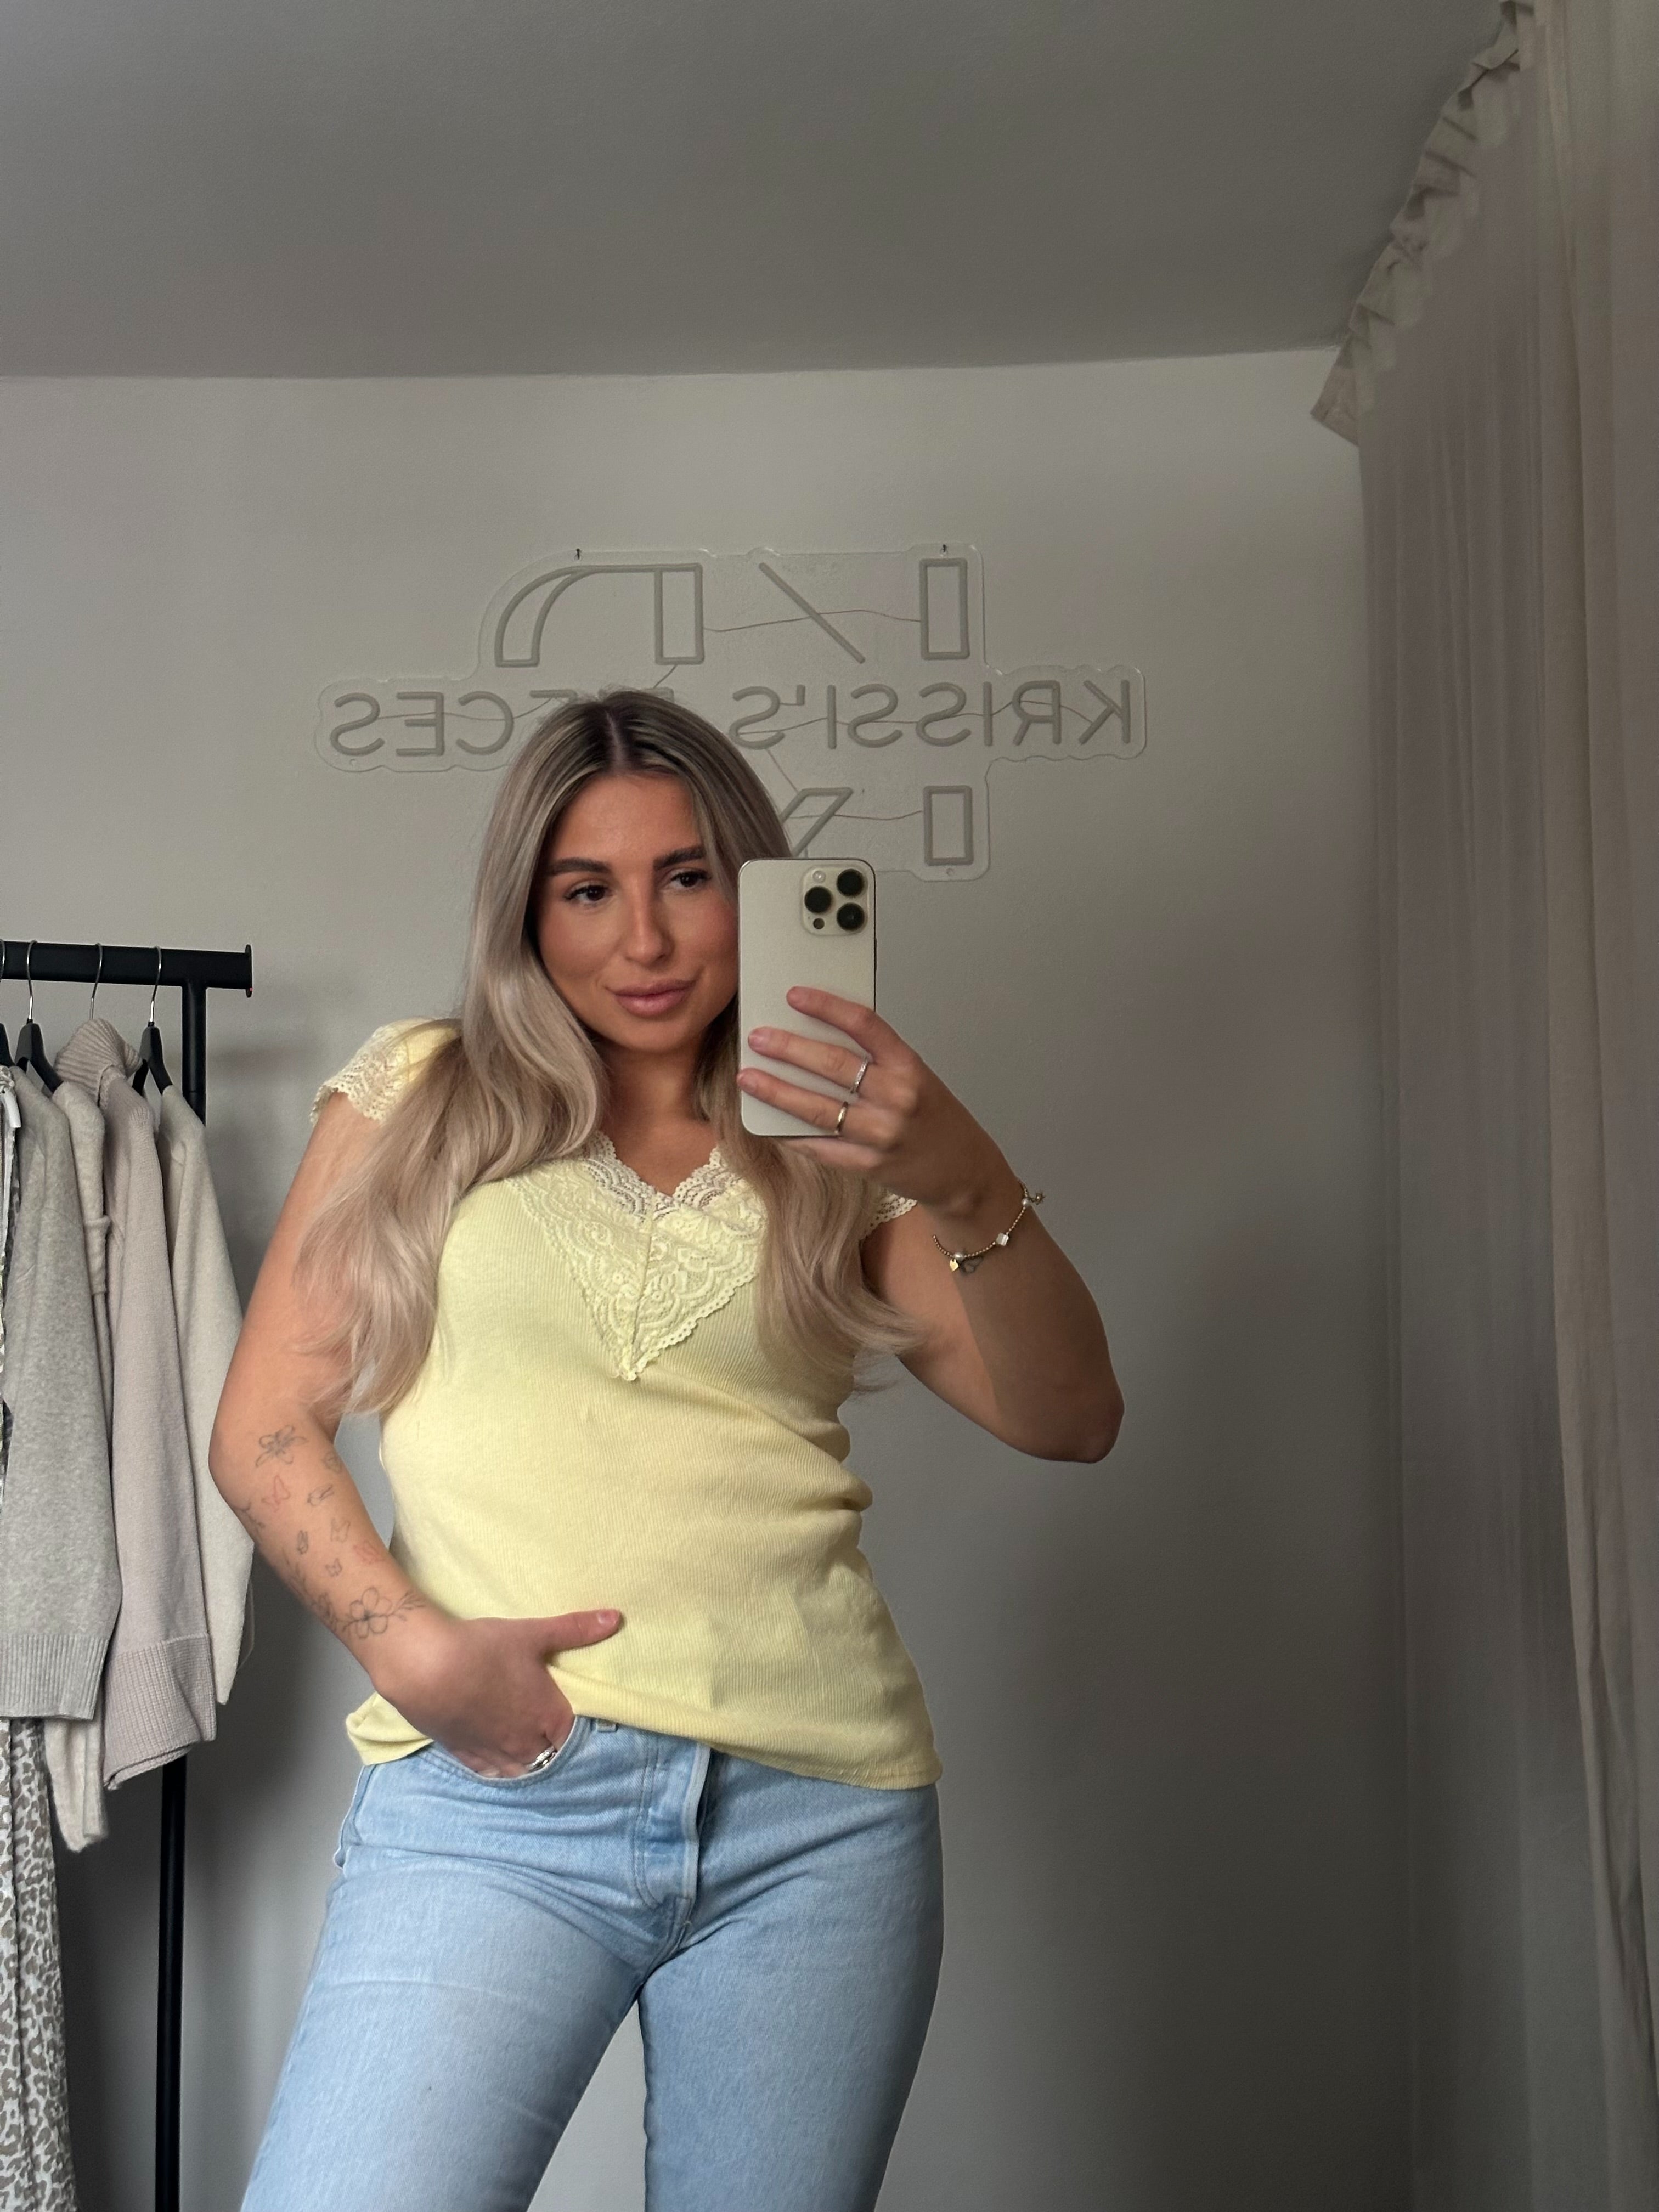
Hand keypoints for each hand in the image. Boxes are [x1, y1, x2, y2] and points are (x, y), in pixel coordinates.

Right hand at [368, 1606, 623, 1777]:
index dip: (576, 1728)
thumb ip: (576, 1629)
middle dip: (552, 1748)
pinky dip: (498, 1768)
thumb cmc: (483, 1648)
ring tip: (528, 1750)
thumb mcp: (533, 1634)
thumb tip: (616, 1617)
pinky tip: (498, 1762)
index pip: (575, 1736)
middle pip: (549, 1757)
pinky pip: (489, 1772)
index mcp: (548, 1717)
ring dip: (528, 1762)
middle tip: (550, 1733)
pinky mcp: (464, 1755)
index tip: (575, 1720)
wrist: (426, 1667)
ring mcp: (494, 1753)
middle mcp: (525, 1743)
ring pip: (521, 1770)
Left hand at [737, 985, 1009, 1218]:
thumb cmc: (937, 1119)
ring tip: (750, 1077)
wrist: (964, 1173)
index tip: (796, 996)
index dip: (826, 1006)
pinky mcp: (868, 1165)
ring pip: (818, 1107)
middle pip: (833, 1064)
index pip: (864, 1025)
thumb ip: (878, 1059)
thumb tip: (820, 1037)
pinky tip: (769, 1123)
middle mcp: (897, 1097)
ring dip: (777, 1091)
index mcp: (910, 1066)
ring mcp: (881, 1134)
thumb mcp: (917, 1077)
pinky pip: (820, 1146)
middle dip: (788, 1048)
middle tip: (758, 1038)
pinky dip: (791, 1135)